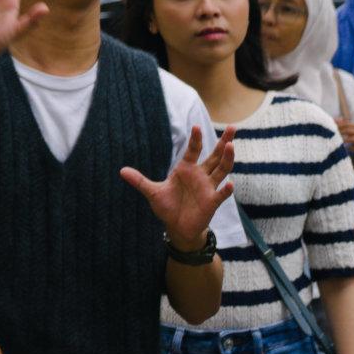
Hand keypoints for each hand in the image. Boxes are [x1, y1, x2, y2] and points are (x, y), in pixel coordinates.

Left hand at [122, 124, 235, 247]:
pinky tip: (230, 184)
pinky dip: (226, 189)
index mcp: (186, 169)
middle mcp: (200, 175)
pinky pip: (221, 194)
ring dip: (227, 159)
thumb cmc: (167, 207)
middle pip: (215, 156)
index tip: (196, 126)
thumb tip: (121, 171)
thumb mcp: (152, 192)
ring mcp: (208, 188)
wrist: (177, 227)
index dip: (195, 139)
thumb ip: (140, 181)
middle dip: (223, 142)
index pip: (193, 151)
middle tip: (232, 128)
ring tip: (231, 146)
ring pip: (221, 170)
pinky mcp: (212, 202)